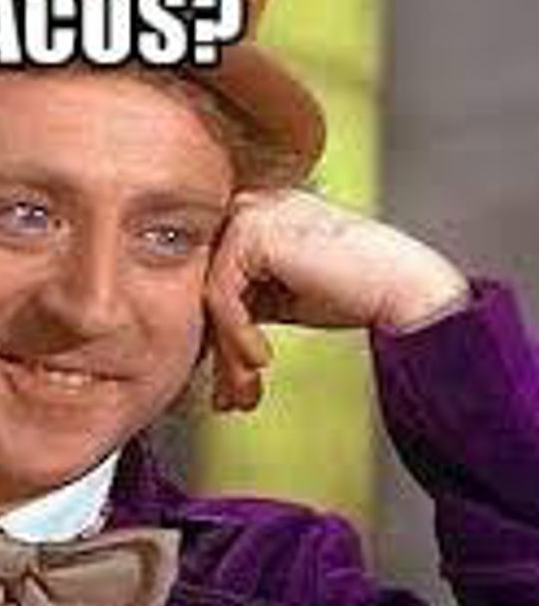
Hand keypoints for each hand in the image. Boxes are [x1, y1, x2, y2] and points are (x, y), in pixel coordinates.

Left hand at [204, 189, 470, 411]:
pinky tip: (262, 358)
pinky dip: (237, 334)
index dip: (219, 337)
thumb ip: (243, 302)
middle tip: (232, 399)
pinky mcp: (251, 229)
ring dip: (228, 352)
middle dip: (219, 351)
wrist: (404, 289)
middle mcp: (250, 206)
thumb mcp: (282, 298)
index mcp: (257, 216)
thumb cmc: (355, 294)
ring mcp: (249, 212)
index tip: (231, 383)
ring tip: (247, 389)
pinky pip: (222, 292)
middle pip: (207, 287)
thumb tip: (202, 341)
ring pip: (210, 295)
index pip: (215, 280)